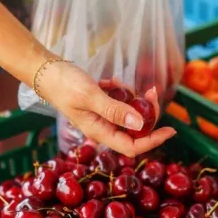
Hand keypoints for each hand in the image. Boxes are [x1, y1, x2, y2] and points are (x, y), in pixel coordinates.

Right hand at [38, 61, 175, 156]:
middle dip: (147, 112)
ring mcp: (101, 116)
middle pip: (134, 130)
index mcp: (100, 132)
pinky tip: (111, 80)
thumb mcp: (91, 97)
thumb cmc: (64, 85)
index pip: (133, 146)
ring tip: (125, 83)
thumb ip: (115, 110)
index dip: (154, 140)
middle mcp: (103, 127)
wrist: (46, 71)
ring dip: (134, 99)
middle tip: (151, 91)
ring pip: (129, 114)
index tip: (171, 129)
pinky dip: (121, 91)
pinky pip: (119, 101)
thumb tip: (140, 123)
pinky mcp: (100, 104)